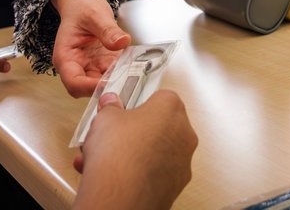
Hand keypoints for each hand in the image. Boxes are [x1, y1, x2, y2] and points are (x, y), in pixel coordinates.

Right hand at [51, 0, 130, 96]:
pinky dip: (124, 70)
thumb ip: (107, 30)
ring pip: (105, 83)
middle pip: (90, 88)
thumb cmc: (80, 8)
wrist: (82, 2)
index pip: (74, 83)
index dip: (91, 87)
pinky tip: (134, 62)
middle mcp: (77, 66)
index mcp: (66, 57)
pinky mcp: (103, 63)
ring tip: (133, 68)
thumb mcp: (94, 14)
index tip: (110, 82)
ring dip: (119, 79)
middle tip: (127, 76)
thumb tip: (121, 42)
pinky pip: (114, 72)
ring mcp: (91, 66)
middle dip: (109, 85)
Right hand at [72, 91, 196, 209]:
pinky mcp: (175, 185)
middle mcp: (184, 133)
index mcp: (171, 108)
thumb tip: (111, 104)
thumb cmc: (120, 154)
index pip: (159, 97)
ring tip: (110, 157)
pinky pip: (156, 172)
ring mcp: (182, 161)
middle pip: (159, 125)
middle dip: (137, 130)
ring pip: (158, 151)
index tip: (124, 108)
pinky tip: (118, 174)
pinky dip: (141, 172)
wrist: (122, 194)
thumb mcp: (105, 118)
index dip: (138, 103)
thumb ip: (111, 107)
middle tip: (116, 134)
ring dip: (137, 152)